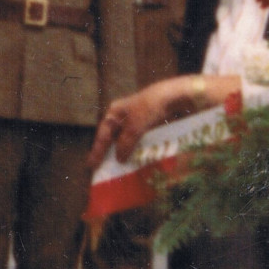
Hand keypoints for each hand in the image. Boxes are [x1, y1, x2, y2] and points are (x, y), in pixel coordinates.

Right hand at [88, 75, 226, 168]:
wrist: (177, 96)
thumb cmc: (151, 107)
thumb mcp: (134, 127)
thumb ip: (125, 143)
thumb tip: (119, 158)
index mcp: (116, 112)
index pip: (103, 134)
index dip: (97, 150)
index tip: (91, 165)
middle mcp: (126, 116)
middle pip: (115, 138)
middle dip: (110, 154)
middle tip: (104, 171)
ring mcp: (140, 121)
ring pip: (129, 142)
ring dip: (127, 155)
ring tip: (122, 171)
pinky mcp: (154, 126)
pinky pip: (143, 142)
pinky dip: (140, 152)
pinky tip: (140, 162)